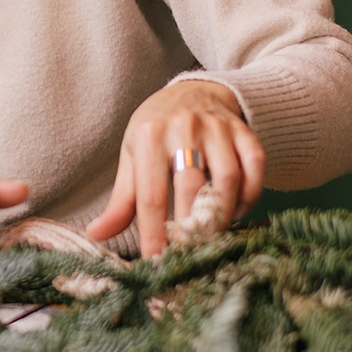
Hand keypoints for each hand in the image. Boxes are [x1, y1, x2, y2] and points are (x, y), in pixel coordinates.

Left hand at [85, 81, 264, 256]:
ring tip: (212, 235)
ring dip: (222, 213)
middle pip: (191, 186)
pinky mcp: (244, 131)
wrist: (193, 92)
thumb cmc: (156, 130)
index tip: (156, 260)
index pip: (151, 194)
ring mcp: (217, 128)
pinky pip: (255, 166)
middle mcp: (184, 128)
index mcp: (149, 136)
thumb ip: (120, 200)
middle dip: (191, 226)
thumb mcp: (132, 156)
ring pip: (227, 177)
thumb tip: (96, 234)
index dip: (154, 232)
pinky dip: (249, 193)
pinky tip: (236, 210)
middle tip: (189, 254)